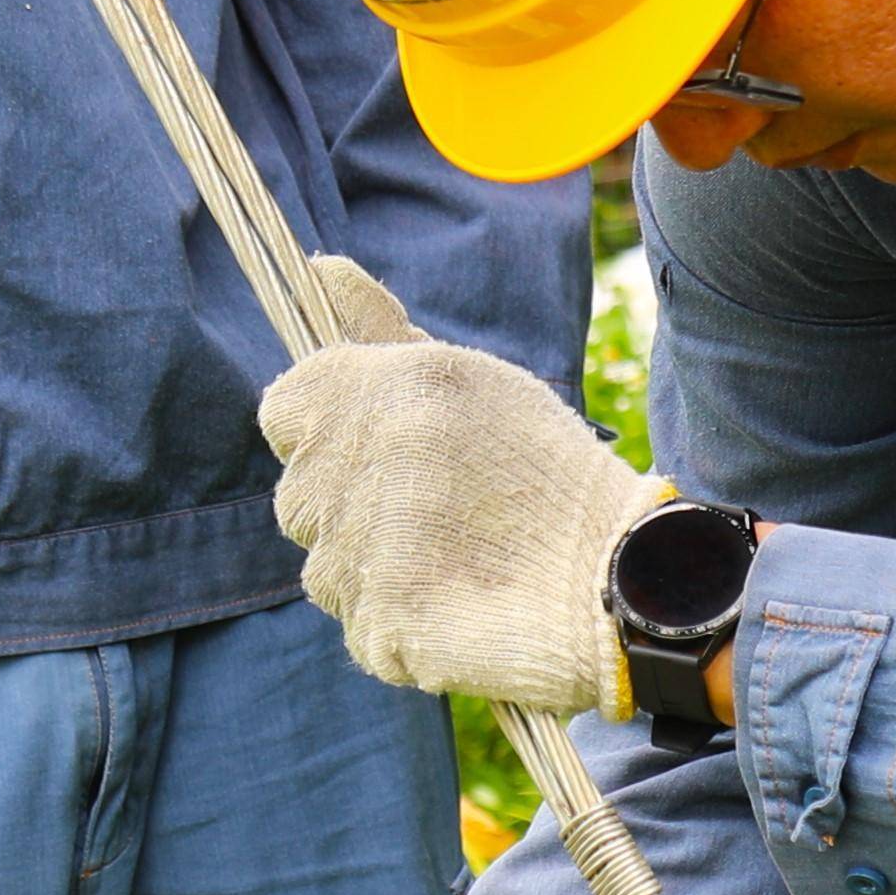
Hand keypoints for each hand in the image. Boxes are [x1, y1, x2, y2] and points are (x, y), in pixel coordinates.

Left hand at [256, 256, 664, 715]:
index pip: (284, 408)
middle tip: (434, 507)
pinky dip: (399, 620)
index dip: (326, 426)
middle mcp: (344, 469)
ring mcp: (351, 556)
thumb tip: (317, 268)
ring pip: (326, 563)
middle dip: (348, 501)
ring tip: (455, 558)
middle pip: (299, 492)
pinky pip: (361, 621)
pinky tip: (458, 603)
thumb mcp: (469, 377)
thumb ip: (379, 326)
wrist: (611, 579)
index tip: (379, 442)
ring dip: (373, 564)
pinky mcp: (372, 626)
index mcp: (367, 392)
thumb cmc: (541, 468)